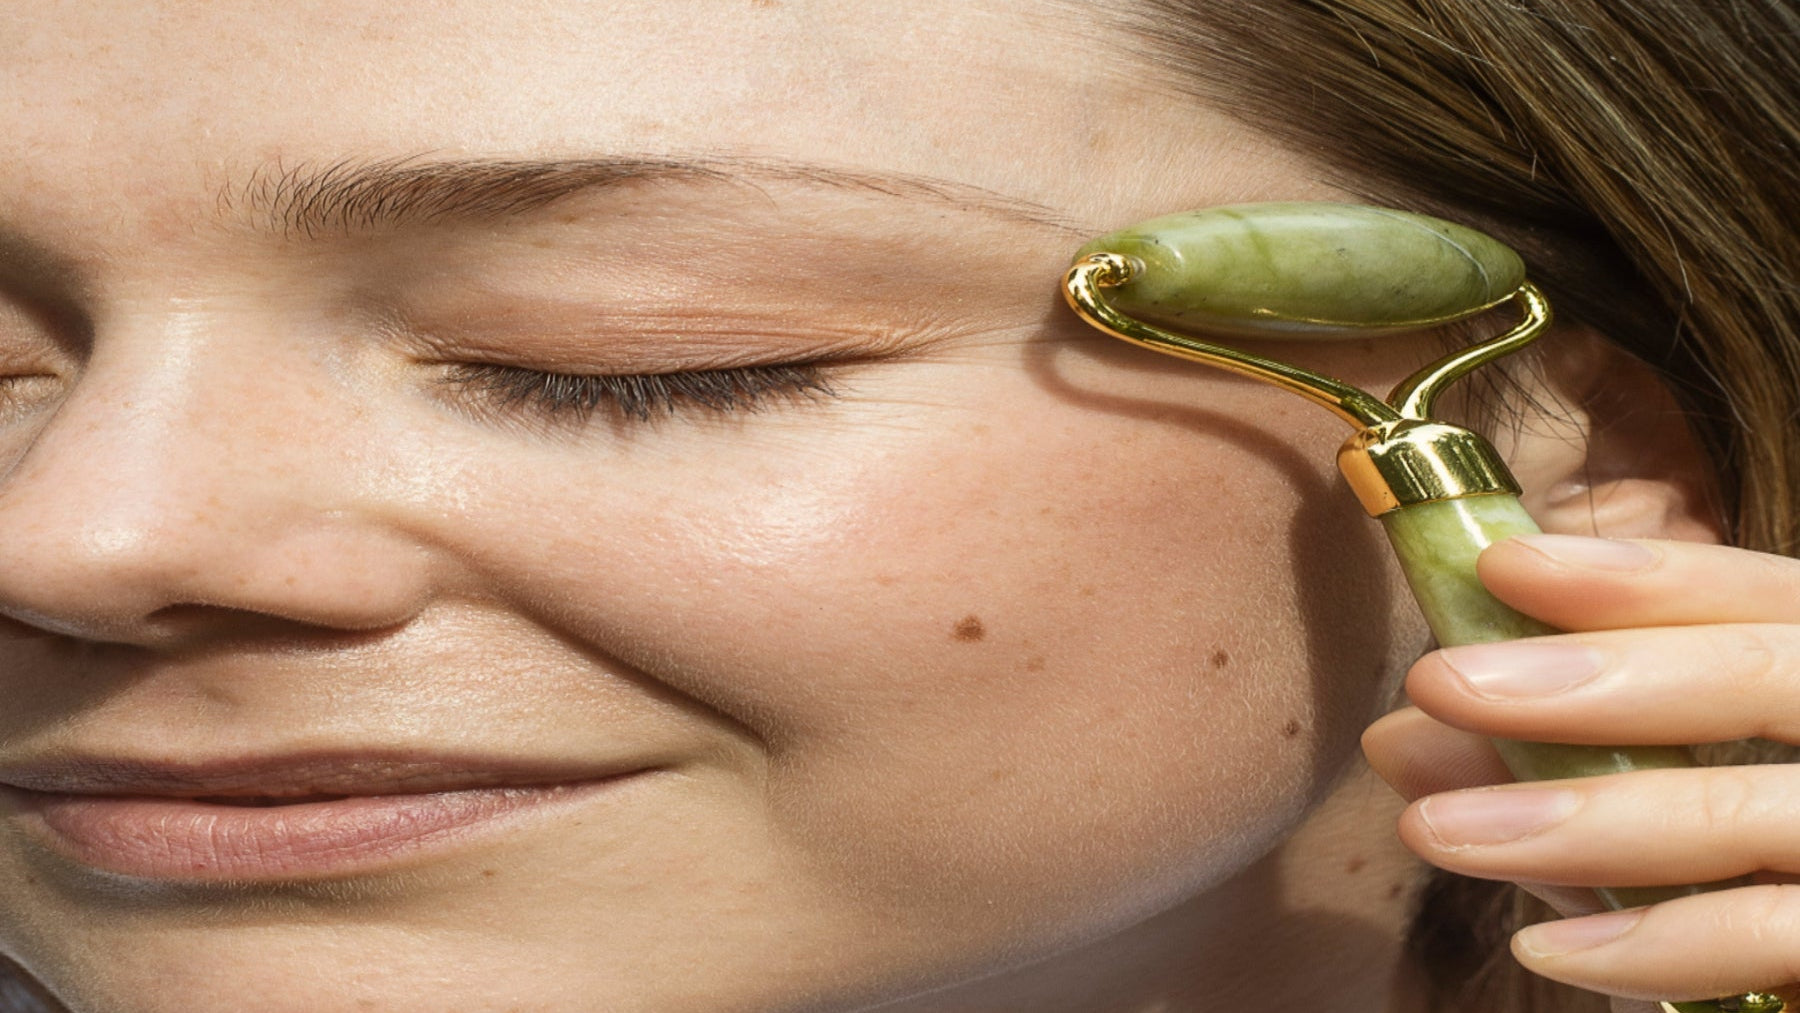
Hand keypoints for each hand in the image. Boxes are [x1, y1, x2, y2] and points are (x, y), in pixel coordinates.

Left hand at [1363, 534, 1799, 1012]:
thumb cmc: (1731, 890)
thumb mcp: (1630, 810)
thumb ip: (1534, 767)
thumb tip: (1398, 738)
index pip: (1759, 596)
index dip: (1640, 575)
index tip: (1502, 565)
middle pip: (1762, 673)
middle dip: (1590, 676)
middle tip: (1437, 681)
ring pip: (1745, 808)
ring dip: (1577, 819)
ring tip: (1435, 830)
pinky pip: (1769, 934)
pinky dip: (1652, 942)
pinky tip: (1543, 947)